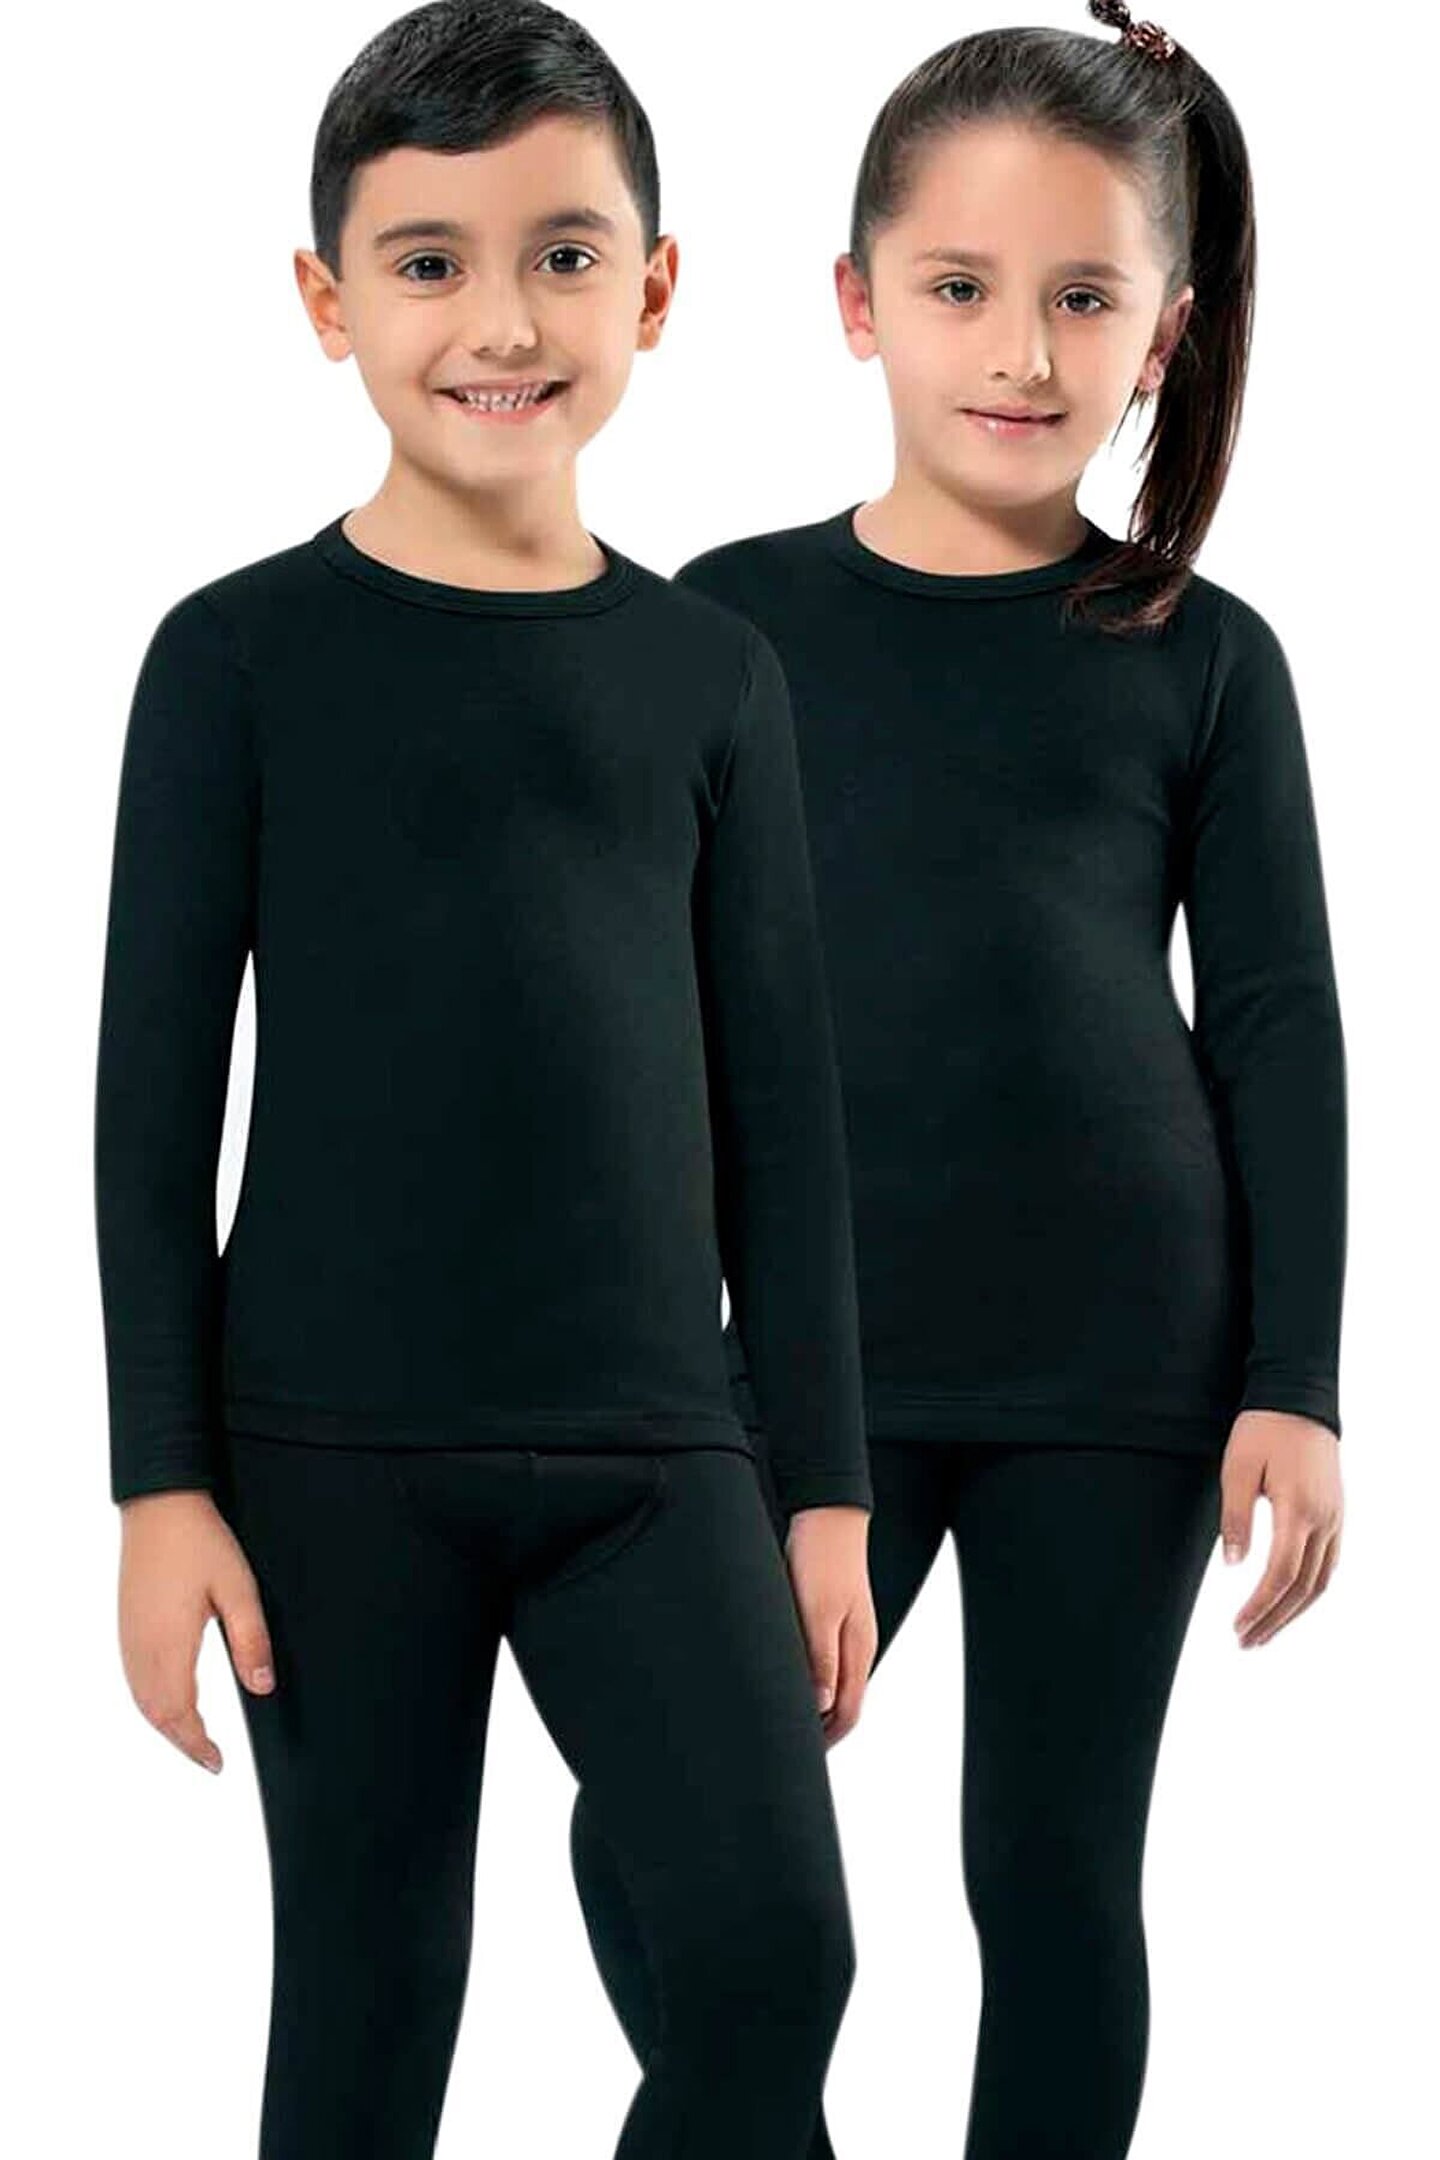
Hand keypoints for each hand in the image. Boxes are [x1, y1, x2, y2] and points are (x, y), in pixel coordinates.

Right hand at [118, 1488, 276, 1772]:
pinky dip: (151, 1702)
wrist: (160, 1505)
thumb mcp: (238, 1589)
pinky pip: (134, 1679)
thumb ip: (250, 1639)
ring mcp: (129, 1636)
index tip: (217, 1763)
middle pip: (156, 1714)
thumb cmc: (202, 1543)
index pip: (178, 1715)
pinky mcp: (127, 1624)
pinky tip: (168, 1700)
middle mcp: (141, 1648)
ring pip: (142, 1700)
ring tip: (193, 1738)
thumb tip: (262, 1687)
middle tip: (210, 1758)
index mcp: (169, 1645)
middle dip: (182, 1742)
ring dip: (166, 1724)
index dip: (197, 1745)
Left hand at [783, 1504, 876, 1745]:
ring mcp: (846, 1633)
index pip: (848, 1712)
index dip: (826, 1740)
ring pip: (834, 1685)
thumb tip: (820, 1708)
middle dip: (820, 1731)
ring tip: (782, 1720)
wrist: (827, 1516)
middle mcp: (857, 1647)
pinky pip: (825, 1664)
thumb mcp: (817, 1612)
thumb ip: (820, 1660)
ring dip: (814, 1707)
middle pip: (844, 1705)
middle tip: (785, 1747)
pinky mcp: (833, 1619)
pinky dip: (810, 1682)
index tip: (798, 1759)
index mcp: (858, 1650)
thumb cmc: (822, 1561)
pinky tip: (788, 1681)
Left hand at [1219, 1410, 1343, 1648]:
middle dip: (1274, 1620)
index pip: (1281, 1574)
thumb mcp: (1238, 1468)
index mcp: (1298, 1509)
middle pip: (1303, 1588)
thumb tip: (1233, 1565)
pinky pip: (1328, 1564)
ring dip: (1293, 1613)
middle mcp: (1324, 1520)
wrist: (1299, 1399)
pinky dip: (1309, 1591)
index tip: (1238, 1626)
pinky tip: (1290, 1602)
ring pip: (1320, 1582)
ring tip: (1264, 1633)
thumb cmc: (1262, 1430)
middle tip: (1246, 1642)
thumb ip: (1236, 1517)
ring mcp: (1335, 1519)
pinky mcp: (1336, 1514)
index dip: (1259, 1606)